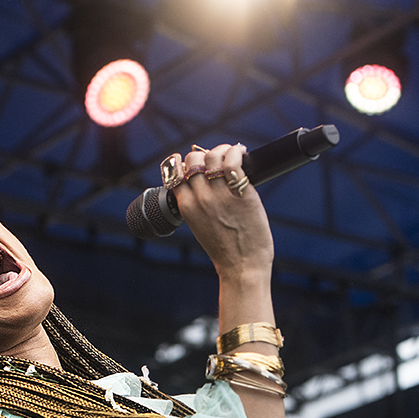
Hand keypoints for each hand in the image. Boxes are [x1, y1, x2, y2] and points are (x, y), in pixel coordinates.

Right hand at [169, 144, 273, 283]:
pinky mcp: (240, 194)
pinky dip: (237, 152)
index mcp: (186, 206)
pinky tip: (242, 154)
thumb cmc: (226, 249)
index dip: (186, 163)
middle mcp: (200, 198)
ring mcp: (219, 195)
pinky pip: (233, 162)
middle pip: (193, 160)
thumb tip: (207, 182)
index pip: (175, 172)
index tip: (198, 165)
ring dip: (223, 150)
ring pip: (212, 156)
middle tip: (219, 160)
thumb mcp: (201, 226)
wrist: (242, 267)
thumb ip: (199, 204)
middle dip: (204, 154)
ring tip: (233, 154)